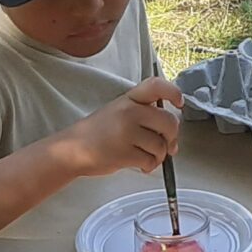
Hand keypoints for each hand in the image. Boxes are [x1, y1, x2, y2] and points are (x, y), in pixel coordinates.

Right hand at [64, 77, 182, 176]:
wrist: (73, 149)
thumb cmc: (98, 133)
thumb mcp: (119, 112)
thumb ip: (146, 119)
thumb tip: (173, 142)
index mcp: (129, 99)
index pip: (156, 85)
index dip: (173, 92)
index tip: (178, 103)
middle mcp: (129, 112)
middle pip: (169, 122)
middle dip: (172, 138)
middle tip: (166, 145)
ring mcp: (126, 132)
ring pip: (161, 145)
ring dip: (159, 156)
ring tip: (146, 157)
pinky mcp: (124, 152)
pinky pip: (150, 160)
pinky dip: (149, 166)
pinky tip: (140, 164)